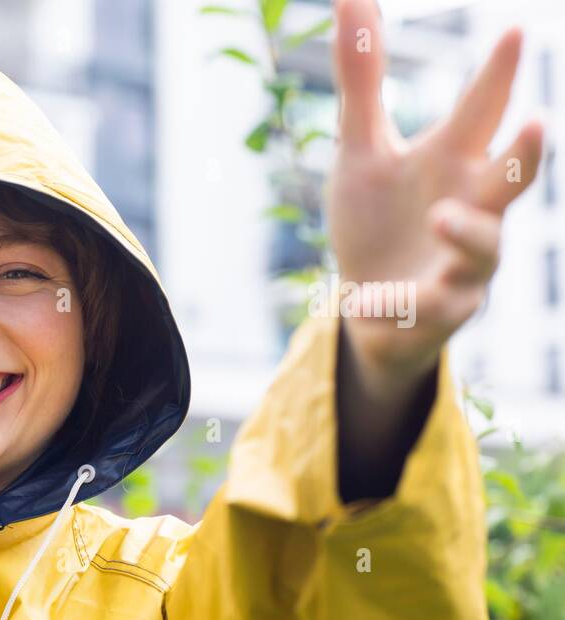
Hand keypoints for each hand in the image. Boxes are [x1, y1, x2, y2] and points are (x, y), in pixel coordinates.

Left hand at [327, 0, 543, 394]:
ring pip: (483, 247)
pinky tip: (364, 297)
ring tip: (438, 218)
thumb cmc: (376, 218)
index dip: (498, 74)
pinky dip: (393, 300)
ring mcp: (463, 261)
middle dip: (526, 155)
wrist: (368, 305)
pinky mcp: (440, 309)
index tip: (513, 32)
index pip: (481, 110)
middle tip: (538, 124)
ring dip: (466, 232)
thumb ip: (363, 78)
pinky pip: (423, 306)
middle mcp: (470, 205)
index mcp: (453, 160)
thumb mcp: (359, 148)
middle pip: (511, 178)